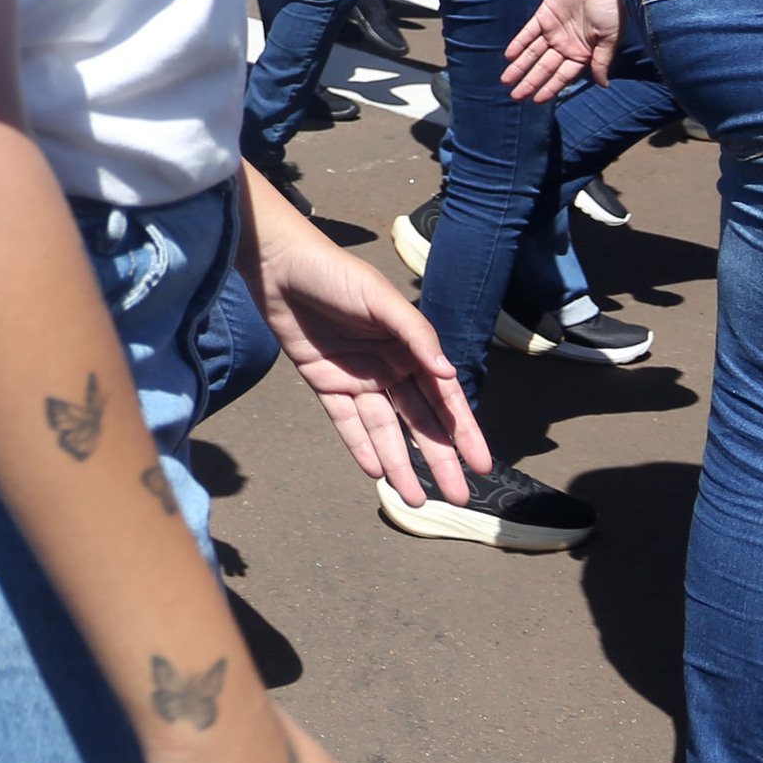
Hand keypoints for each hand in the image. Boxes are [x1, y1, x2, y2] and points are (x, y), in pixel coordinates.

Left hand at [248, 221, 490, 509]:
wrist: (281, 265)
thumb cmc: (337, 273)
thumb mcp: (380, 299)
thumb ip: (415, 334)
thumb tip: (448, 373)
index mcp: (411, 346)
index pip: (445, 397)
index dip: (464, 431)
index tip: (482, 464)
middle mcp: (390, 366)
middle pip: (420, 421)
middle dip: (440, 458)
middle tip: (458, 497)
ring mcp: (358, 378)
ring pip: (385, 430)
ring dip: (401, 463)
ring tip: (415, 498)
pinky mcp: (326, 383)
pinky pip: (347, 422)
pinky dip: (361, 447)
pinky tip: (376, 472)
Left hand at [502, 0, 619, 102]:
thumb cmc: (610, 7)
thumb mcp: (610, 38)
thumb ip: (601, 61)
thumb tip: (604, 85)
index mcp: (583, 53)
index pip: (562, 76)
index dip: (550, 88)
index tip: (537, 101)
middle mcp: (566, 45)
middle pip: (544, 68)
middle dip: (530, 83)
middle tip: (515, 97)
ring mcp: (553, 31)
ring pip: (532, 53)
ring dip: (519, 67)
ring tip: (506, 81)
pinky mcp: (543, 16)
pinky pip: (528, 33)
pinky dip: (518, 44)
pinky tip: (509, 57)